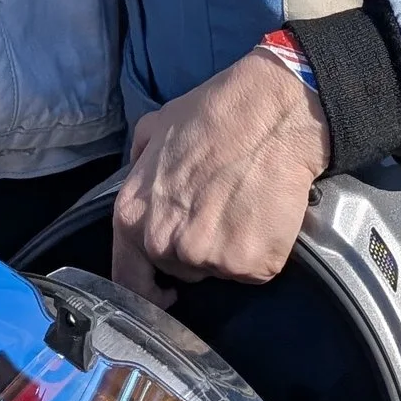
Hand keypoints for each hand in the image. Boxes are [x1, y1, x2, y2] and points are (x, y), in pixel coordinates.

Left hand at [111, 51, 331, 300]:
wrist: (273, 113)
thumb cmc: (215, 114)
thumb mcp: (153, 127)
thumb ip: (137, 162)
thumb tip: (137, 173)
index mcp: (132, 217)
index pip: (128, 279)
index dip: (149, 286)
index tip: (167, 286)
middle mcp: (164, 244)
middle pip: (179, 271)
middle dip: (196, 251)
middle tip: (220, 214)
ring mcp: (208, 257)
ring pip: (218, 270)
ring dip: (230, 250)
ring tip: (245, 209)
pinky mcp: (251, 264)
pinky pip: (255, 270)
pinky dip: (263, 251)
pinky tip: (265, 216)